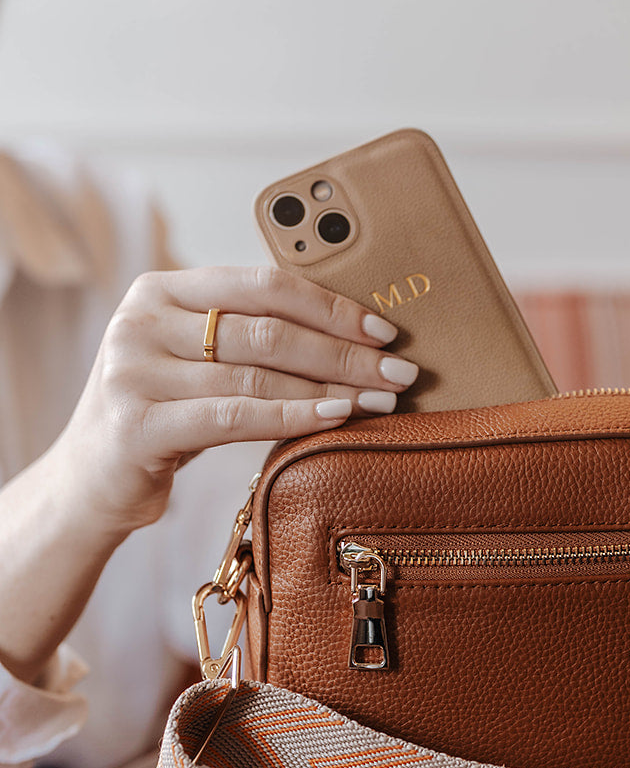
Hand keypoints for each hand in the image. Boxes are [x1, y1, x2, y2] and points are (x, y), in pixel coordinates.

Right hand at [52, 265, 418, 535]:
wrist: (90, 482)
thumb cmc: (165, 415)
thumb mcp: (196, 361)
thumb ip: (248, 335)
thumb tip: (353, 332)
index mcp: (161, 288)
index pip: (262, 284)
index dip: (330, 305)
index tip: (384, 330)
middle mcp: (142, 320)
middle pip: (267, 329)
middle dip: (345, 351)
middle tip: (401, 371)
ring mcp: (134, 370)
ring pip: (257, 373)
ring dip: (331, 388)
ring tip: (382, 400)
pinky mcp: (137, 424)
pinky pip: (235, 416)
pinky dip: (294, 417)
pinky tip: (337, 419)